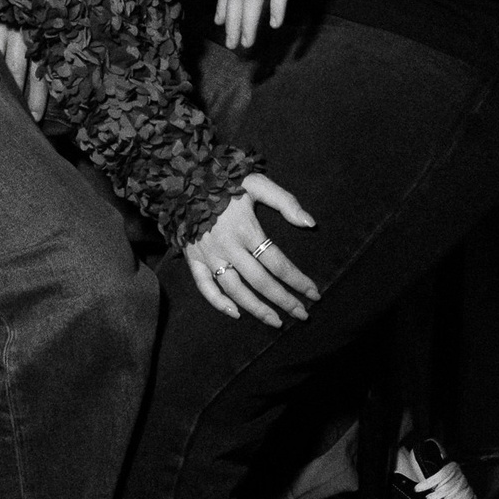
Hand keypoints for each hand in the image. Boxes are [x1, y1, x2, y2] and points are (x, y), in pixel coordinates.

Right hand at [0, 18, 50, 123]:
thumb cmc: (33, 9)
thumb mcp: (43, 28)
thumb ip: (42, 54)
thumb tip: (50, 87)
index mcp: (38, 35)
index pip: (39, 71)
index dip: (38, 96)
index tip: (35, 118)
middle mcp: (19, 30)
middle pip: (14, 68)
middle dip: (13, 94)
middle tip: (10, 116)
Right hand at [184, 173, 318, 327]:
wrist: (184, 176)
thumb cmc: (225, 179)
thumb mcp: (257, 183)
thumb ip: (285, 202)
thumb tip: (310, 223)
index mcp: (246, 229)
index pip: (278, 263)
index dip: (298, 280)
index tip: (314, 293)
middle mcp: (228, 246)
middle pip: (260, 281)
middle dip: (284, 300)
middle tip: (303, 315)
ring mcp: (208, 255)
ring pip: (234, 289)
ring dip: (256, 309)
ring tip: (276, 321)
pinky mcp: (192, 258)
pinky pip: (204, 286)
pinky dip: (218, 302)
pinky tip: (235, 313)